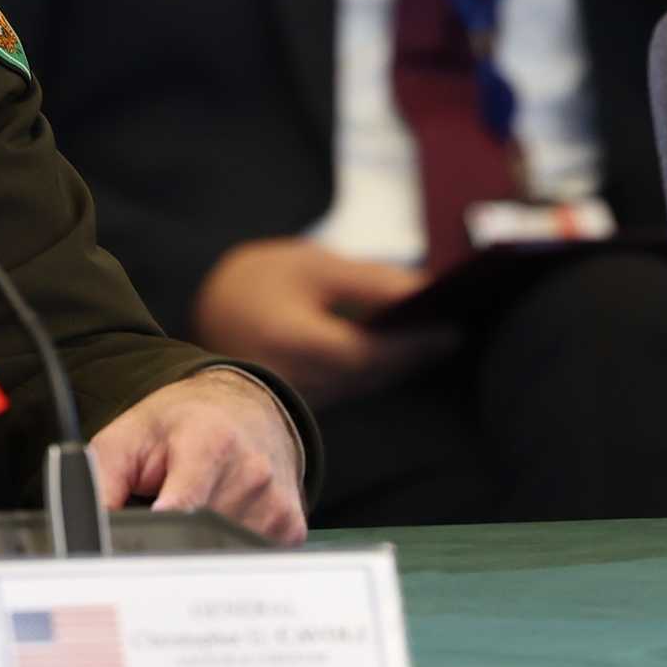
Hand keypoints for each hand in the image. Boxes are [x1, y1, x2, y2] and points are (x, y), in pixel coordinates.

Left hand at [91, 369, 308, 543]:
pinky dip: (230, 548)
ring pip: (223, 553)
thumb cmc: (183, 422)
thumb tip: (88, 529)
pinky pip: (252, 557)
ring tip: (198, 509)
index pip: (187, 505)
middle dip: (174, 537)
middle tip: (164, 517)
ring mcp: (275, 502)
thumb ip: (101, 479)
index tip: (150, 545)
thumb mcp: (129, 436)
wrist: (246, 406)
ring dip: (202, 544)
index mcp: (210, 443)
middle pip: (201, 536)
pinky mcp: (291, 525)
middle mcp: (251, 471)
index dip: (163, 529)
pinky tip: (224, 518)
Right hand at [191, 237, 452, 406]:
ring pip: (368, 383)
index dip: (415, 341)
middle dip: (419, 351)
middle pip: (376, 373)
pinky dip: (384, 368)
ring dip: (406, 362)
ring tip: (444, 333)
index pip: (370, 351)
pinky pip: (356, 387)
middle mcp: (298, 381)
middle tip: (463, 325)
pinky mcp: (307, 401)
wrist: (203, 313)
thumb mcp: (311, 265)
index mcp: (295, 342)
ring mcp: (301, 397)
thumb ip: (368, 282)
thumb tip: (424, 293)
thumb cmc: (256, 281)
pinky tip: (410, 348)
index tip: (455, 326)